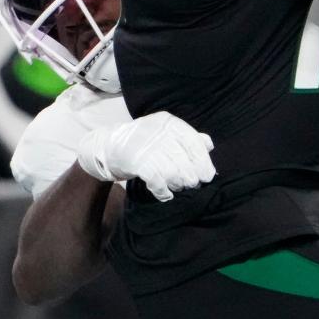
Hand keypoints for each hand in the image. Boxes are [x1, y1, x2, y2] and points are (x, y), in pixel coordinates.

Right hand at [78, 111, 215, 201]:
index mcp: (169, 123)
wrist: (109, 146)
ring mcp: (145, 146)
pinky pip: (156, 180)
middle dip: (191, 176)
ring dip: (177, 184)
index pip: (193, 142)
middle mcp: (158, 132)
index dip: (203, 160)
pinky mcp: (135, 161)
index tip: (208, 175)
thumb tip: (208, 145)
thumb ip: (188, 138)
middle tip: (193, 184)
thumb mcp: (166, 134)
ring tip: (178, 187)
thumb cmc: (145, 142)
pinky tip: (166, 194)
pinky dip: (163, 190)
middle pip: (183, 159)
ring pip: (171, 171)